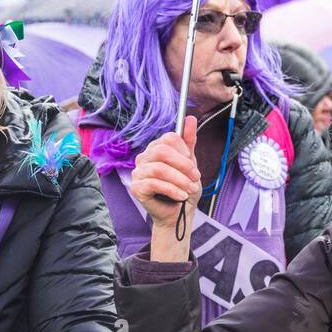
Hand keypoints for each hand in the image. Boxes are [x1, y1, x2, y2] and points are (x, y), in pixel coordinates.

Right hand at [131, 115, 201, 230]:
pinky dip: (172, 190)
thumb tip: (190, 118)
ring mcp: (138, 172)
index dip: (184, 151)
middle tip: (195, 177)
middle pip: (162, 152)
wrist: (179, 213)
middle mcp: (144, 157)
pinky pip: (154, 184)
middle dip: (183, 165)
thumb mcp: (190, 163)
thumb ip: (189, 142)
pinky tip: (181, 196)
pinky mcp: (136, 188)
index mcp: (156, 148)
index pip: (168, 138)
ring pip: (160, 169)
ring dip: (180, 180)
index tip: (193, 163)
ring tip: (190, 189)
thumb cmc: (184, 187)